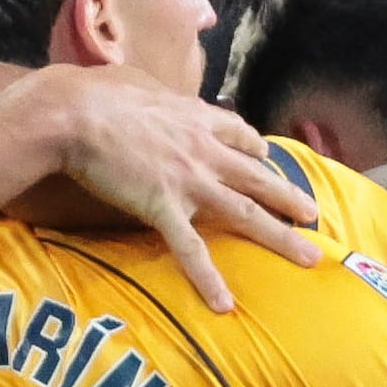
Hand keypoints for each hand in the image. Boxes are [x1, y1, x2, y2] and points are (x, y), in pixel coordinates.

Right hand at [36, 70, 321, 312]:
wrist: (73, 114)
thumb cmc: (93, 93)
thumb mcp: (136, 82)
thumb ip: (152, 92)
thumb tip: (144, 90)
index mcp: (195, 117)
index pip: (239, 134)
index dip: (256, 149)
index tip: (269, 160)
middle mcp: (203, 149)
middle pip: (258, 177)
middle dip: (289, 196)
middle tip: (313, 214)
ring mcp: (188, 180)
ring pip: (246, 213)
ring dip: (280, 237)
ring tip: (309, 257)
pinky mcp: (163, 206)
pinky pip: (191, 250)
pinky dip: (208, 280)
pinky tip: (224, 304)